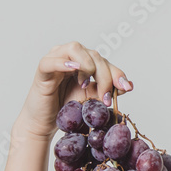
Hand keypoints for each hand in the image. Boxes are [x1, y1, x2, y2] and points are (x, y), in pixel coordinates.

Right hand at [15, 41, 133, 139]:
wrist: (44, 122)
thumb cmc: (66, 108)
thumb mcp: (92, 99)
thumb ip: (108, 90)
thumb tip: (128, 85)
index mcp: (84, 61)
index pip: (104, 61)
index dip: (116, 73)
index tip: (125, 88)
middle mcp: (70, 55)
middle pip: (93, 55)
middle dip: (104, 76)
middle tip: (105, 98)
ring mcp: (55, 59)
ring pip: (75, 48)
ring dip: (87, 66)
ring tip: (86, 85)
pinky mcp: (42, 70)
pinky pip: (51, 61)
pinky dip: (63, 63)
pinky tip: (73, 68)